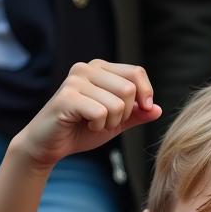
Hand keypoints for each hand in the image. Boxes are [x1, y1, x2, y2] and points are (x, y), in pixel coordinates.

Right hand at [12, 60, 159, 170]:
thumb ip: (137, 114)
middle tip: (109, 121)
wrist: (52, 143)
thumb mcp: (117, 121)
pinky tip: (87, 125)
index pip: (137, 72)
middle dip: (126, 114)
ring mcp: (75, 80)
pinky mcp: (67, 97)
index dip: (146, 95)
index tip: (142, 110)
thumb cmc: (84, 129)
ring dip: (112, 123)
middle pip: (129, 89)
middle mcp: (87, 68)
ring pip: (117, 104)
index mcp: (101, 69)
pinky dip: (99, 127)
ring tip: (96, 123)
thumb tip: (158, 109)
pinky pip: (101, 113)